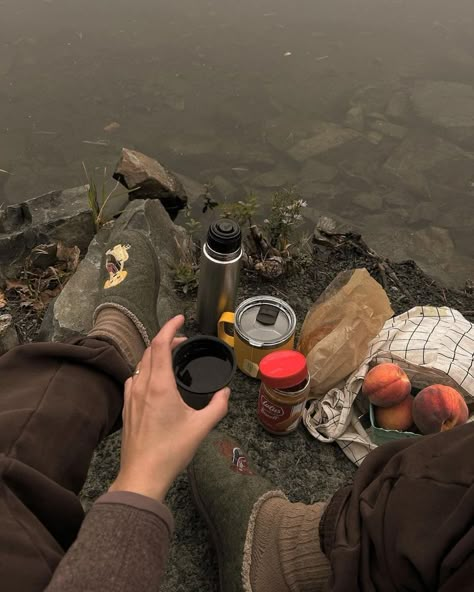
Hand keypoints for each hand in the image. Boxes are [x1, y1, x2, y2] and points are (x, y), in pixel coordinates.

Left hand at [109, 315, 229, 501]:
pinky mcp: (127, 408)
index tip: (180, 319)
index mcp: (160, 385)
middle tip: (182, 340)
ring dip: (154, 353)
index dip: (170, 327)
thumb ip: (218, 406)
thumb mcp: (201, 427)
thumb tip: (225, 392)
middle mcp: (143, 386)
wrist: (142, 475)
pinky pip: (134, 378)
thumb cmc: (171, 451)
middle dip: (165, 339)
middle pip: (149, 350)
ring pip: (140, 363)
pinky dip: (145, 369)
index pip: (160, 344)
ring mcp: (132, 396)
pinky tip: (152, 378)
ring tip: (170, 356)